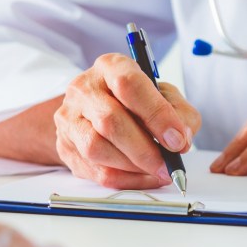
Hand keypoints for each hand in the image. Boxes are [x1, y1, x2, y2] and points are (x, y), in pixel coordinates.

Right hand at [54, 53, 200, 188]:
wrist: (97, 110)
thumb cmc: (134, 101)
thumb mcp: (163, 95)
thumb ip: (180, 113)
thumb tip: (181, 139)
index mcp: (110, 67)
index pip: (129, 85)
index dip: (156, 114)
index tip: (176, 139)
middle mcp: (84, 88)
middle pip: (110, 121)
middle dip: (145, 149)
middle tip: (169, 164)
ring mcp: (69, 118)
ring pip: (97, 148)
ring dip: (133, 166)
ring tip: (157, 170)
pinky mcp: (65, 146)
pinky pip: (95, 170)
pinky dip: (125, 179)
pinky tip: (143, 176)